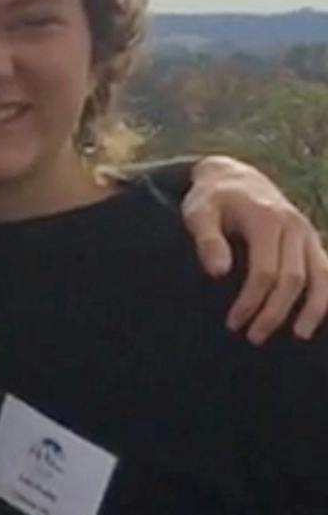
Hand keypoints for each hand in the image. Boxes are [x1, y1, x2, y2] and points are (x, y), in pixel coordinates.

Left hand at [181, 155, 327, 342]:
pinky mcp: (312, 240)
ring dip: (314, 308)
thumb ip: (207, 240)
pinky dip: (327, 292)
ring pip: (321, 276)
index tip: (233, 323)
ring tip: (300, 335)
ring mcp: (307, 233)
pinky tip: (319, 315)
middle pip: (293, 279)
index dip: (251, 301)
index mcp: (266, 220)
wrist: (233, 177)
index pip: (265, 271)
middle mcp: (293, 226)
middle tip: (254, 337)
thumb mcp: (199, 213)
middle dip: (275, 311)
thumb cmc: (211, 199)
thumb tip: (218, 273)